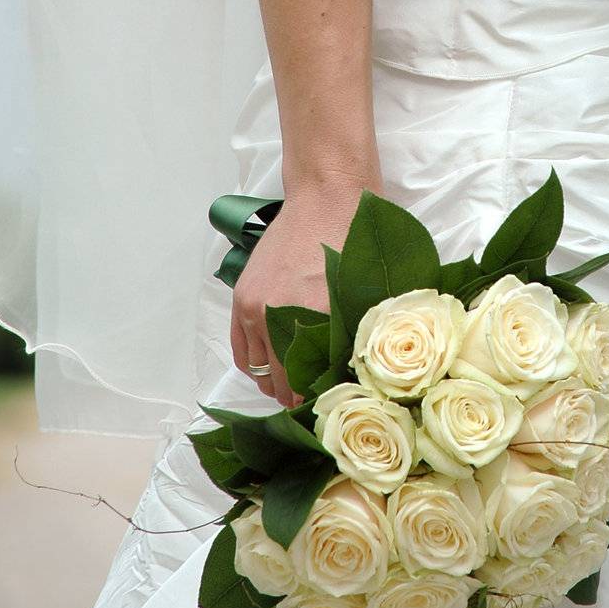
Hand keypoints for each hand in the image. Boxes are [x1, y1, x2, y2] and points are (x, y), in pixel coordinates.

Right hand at [230, 178, 374, 408]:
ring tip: (292, 393)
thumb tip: (351, 378)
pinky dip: (254, 366)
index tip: (332, 411)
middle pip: (285, 381)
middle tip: (314, 408)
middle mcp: (281, 315)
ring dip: (275, 385)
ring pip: (260, 369)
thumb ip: (356, 336)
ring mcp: (257, 306)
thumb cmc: (356, 238)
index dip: (323, 402)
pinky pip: (241, 348)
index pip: (315, 382)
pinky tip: (270, 374)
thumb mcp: (367, 291)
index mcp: (317, 317)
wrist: (327, 195)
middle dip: (299, 399)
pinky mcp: (245, 296)